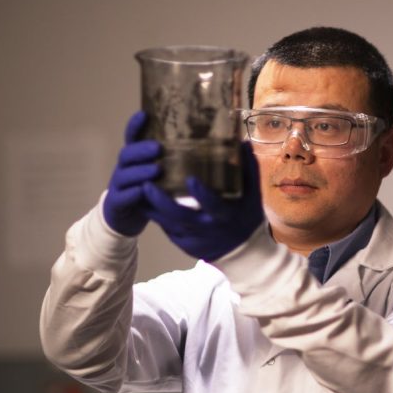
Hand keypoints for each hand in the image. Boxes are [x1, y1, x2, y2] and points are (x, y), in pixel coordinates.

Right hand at [102, 111, 161, 235]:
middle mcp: (124, 169)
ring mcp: (119, 185)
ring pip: (125, 175)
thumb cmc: (148, 191)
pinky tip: (143, 191)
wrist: (125, 217)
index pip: (132, 138)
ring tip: (156, 170)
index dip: (135, 126)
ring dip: (140, 171)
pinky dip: (133, 194)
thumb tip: (202, 146)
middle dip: (141, 150)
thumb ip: (171, 160)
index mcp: (134, 159)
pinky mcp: (117, 203)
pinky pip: (123, 197)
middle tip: (158, 147)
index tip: (144, 114)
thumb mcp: (159, 174)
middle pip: (127, 154)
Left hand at [143, 143, 263, 261]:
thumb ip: (248, 170)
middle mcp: (207, 227)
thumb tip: (242, 142)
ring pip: (168, 224)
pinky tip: (145, 203)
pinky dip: (156, 217)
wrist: (243, 249)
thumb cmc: (246, 215)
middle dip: (162, 202)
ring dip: (152, 208)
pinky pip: (167, 230)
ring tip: (139, 190)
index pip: (213, 205)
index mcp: (225, 214)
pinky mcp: (185, 244)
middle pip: (181, 216)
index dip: (202, 194)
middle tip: (146, 184)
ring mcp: (194, 238)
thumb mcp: (253, 195)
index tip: (190, 178)